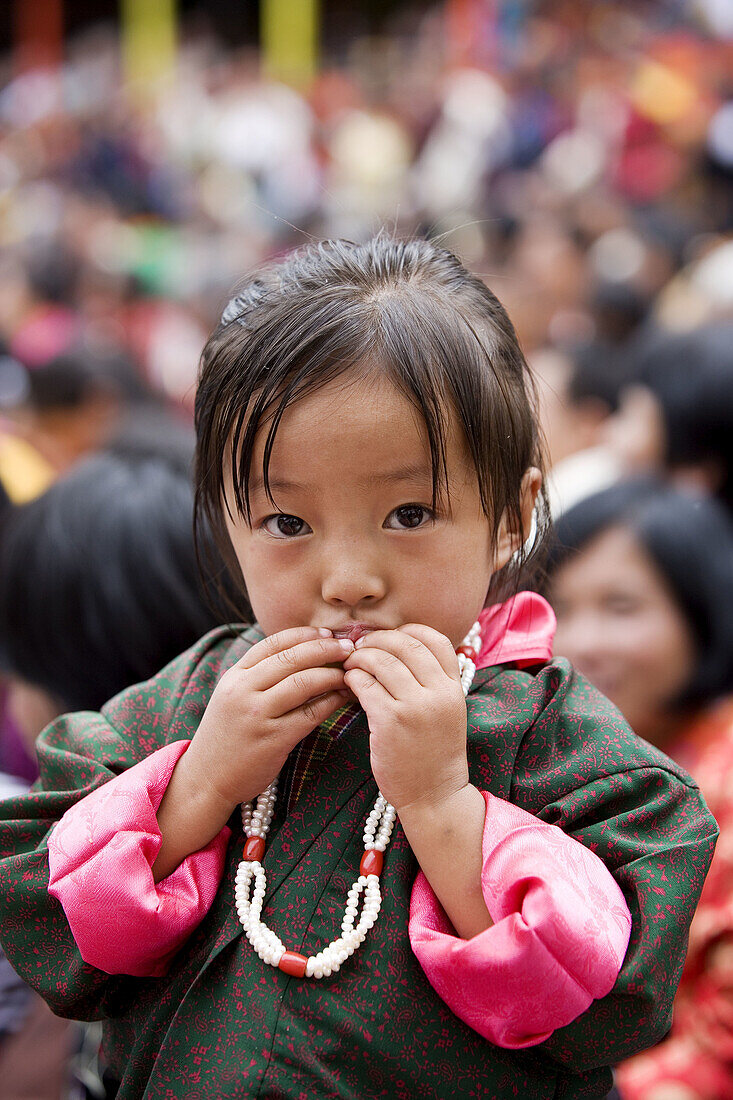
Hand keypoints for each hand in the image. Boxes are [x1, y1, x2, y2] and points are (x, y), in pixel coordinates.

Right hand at [183, 627, 353, 808]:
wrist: (207, 778)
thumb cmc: (227, 735)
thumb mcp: (232, 696)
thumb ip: (258, 675)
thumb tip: (303, 652)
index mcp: (234, 676)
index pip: (274, 643)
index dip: (305, 635)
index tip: (328, 634)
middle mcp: (243, 691)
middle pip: (292, 658)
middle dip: (325, 649)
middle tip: (349, 647)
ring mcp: (257, 715)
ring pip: (304, 682)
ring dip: (333, 674)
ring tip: (350, 672)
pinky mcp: (273, 739)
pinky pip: (310, 713)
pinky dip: (332, 701)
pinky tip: (343, 697)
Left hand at [342, 625, 468, 812]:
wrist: (434, 795)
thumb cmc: (434, 752)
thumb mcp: (447, 711)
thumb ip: (432, 681)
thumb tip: (402, 647)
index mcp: (454, 687)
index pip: (435, 639)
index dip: (408, 631)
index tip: (389, 637)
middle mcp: (438, 693)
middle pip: (405, 644)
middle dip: (377, 639)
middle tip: (361, 645)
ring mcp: (415, 706)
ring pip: (382, 661)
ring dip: (361, 657)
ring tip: (351, 664)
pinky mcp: (391, 722)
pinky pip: (366, 684)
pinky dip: (353, 677)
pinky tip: (349, 682)